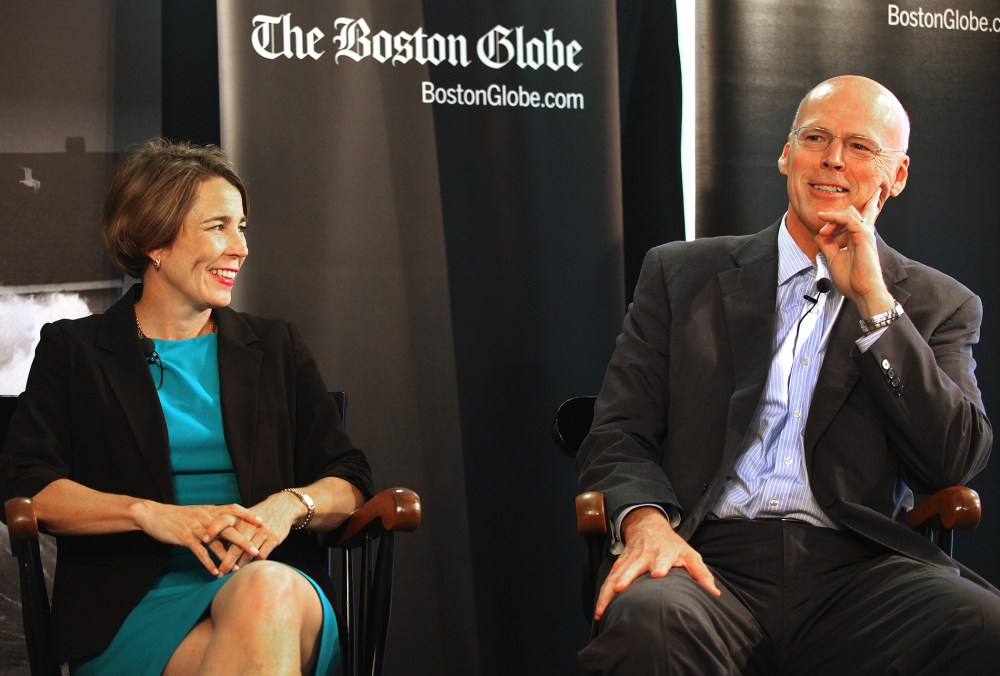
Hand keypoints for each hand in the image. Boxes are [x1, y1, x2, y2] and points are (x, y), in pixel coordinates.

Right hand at [133, 502, 262, 576]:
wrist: (154, 514)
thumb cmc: (178, 516)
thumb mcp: (198, 512)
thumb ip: (213, 518)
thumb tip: (228, 525)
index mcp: (211, 510)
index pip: (234, 509)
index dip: (248, 515)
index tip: (261, 522)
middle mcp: (206, 518)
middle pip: (229, 529)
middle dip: (244, 542)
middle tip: (256, 552)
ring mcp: (196, 528)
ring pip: (216, 543)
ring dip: (227, 558)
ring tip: (236, 569)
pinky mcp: (185, 537)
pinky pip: (200, 552)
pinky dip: (208, 563)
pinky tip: (215, 572)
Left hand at [214, 490, 305, 573]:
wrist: (283, 506)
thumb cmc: (258, 515)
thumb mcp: (243, 516)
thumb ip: (229, 528)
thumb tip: (211, 544)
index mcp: (239, 517)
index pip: (222, 521)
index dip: (212, 529)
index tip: (203, 540)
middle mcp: (250, 524)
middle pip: (235, 546)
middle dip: (226, 562)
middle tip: (219, 573)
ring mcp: (262, 532)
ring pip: (248, 554)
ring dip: (240, 565)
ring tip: (233, 573)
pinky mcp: (274, 538)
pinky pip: (261, 555)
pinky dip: (254, 563)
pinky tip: (249, 566)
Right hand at [594, 507, 719, 620]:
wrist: (648, 525)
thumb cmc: (673, 545)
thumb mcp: (690, 555)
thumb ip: (701, 574)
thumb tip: (715, 593)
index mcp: (663, 553)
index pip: (662, 560)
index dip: (660, 566)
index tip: (657, 574)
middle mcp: (644, 556)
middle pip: (633, 567)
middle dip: (626, 578)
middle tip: (619, 590)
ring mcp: (629, 559)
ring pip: (616, 575)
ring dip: (608, 592)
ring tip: (601, 610)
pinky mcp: (620, 564)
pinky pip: (609, 578)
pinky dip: (603, 593)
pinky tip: (599, 609)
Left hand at [815, 188, 894, 316]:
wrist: (862, 292)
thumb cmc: (851, 280)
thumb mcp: (833, 259)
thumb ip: (827, 246)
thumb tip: (818, 236)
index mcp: (856, 239)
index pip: (849, 220)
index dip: (834, 218)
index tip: (821, 232)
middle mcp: (861, 234)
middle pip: (849, 212)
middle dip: (832, 218)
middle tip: (822, 234)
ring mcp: (864, 234)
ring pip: (849, 212)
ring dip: (832, 219)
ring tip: (823, 232)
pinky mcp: (864, 236)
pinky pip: (849, 219)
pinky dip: (835, 217)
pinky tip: (824, 218)